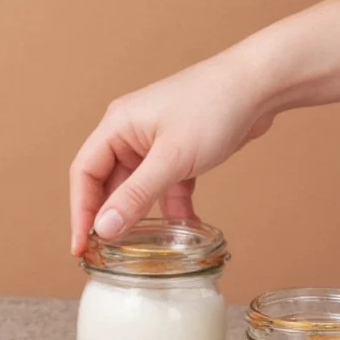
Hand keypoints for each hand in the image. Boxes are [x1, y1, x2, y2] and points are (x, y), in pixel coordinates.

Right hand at [69, 50, 274, 255]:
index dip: (80, 212)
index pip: (84, 174)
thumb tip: (104, 229)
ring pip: (138, 188)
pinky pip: (165, 186)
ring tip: (143, 250)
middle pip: (108, 183)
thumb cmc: (213, 107)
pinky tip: (182, 229)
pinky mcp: (179, 152)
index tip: (81, 247)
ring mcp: (156, 143)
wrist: (259, 85)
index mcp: (117, 126)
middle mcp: (131, 133)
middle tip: (108, 255)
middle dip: (110, 218)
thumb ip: (136, 195)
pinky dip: (172, 208)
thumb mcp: (171, 158)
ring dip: (143, 217)